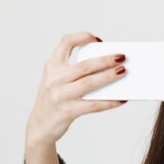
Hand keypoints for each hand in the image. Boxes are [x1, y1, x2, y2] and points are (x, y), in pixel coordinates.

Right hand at [25, 31, 127, 146]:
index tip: (98, 40)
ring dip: (109, 77)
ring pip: (90, 83)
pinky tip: (121, 99)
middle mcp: (54, 79)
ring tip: (123, 72)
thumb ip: (75, 72)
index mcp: (51, 66)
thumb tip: (108, 68)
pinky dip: (110, 102)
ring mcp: (61, 95)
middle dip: (105, 60)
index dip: (82, 37)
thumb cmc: (55, 100)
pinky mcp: (68, 111)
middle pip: (84, 65)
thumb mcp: (57, 81)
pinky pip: (94, 105)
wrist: (40, 125)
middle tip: (122, 57)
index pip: (65, 42)